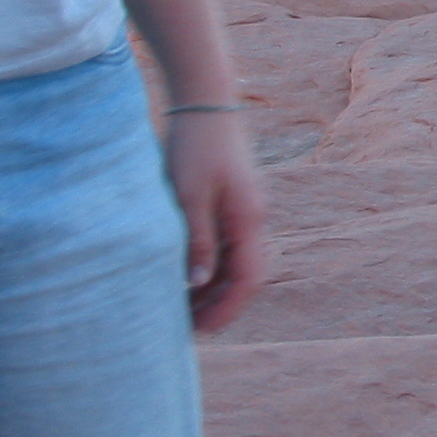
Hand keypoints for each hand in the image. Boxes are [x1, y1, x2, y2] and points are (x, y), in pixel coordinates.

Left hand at [163, 113, 269, 332]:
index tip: (200, 332)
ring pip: (236, 262)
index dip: (227, 309)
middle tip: (186, 328)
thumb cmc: (194, 148)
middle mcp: (253, 219)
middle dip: (220, 305)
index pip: (248, 279)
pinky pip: (228, 245)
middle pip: (245, 275)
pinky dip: (212, 267)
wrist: (205, 104)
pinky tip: (188, 275)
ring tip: (182, 308)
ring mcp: (245, 210)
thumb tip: (198, 283)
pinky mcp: (232, 202)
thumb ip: (196, 240)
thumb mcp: (189, 196)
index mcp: (248, 220)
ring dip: (215, 288)